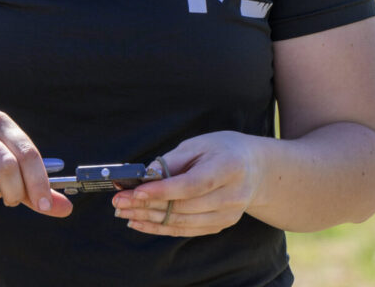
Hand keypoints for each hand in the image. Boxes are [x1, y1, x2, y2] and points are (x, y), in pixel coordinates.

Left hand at [111, 131, 263, 236]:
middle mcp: (232, 195)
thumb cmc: (223, 149)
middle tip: (119, 202)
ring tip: (124, 212)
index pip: (192, 184)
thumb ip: (173, 161)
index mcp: (229, 168)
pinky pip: (185, 231)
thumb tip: (144, 176)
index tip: (136, 191)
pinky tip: (140, 222)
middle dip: (146, 205)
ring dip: (148, 219)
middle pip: (183, 206)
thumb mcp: (199, 144)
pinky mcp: (221, 225)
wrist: (255, 168)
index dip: (163, 190)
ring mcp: (228, 214)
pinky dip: (160, 228)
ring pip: (181, 222)